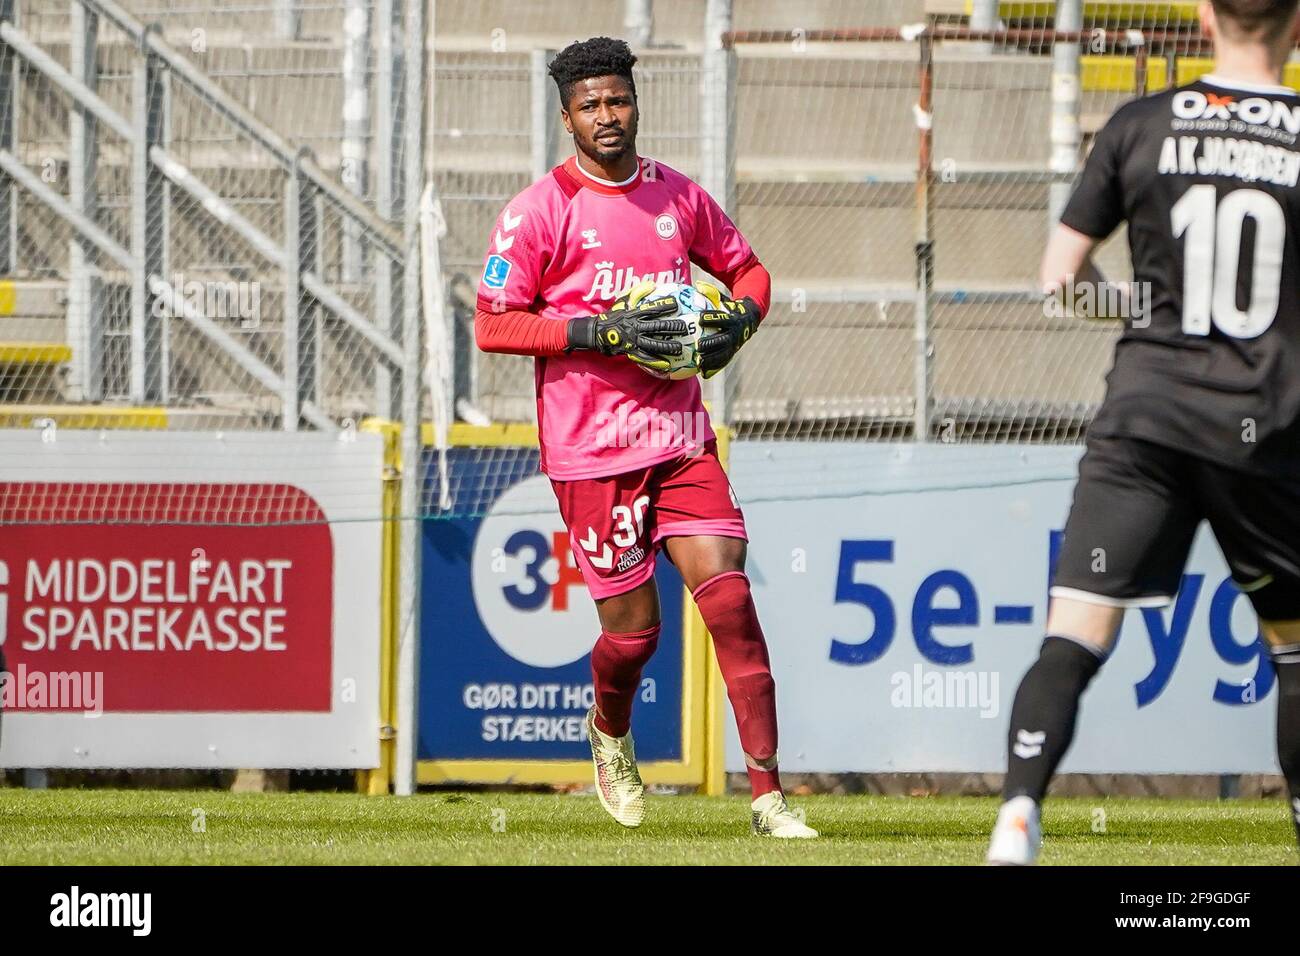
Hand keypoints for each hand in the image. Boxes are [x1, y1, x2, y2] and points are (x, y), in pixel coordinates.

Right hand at [567, 280, 686, 372]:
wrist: (597, 333)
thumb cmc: (612, 316)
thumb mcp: (622, 301)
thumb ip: (637, 292)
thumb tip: (652, 284)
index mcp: (633, 315)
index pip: (651, 309)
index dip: (663, 306)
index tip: (676, 304)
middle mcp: (635, 327)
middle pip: (656, 327)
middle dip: (670, 327)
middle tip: (684, 327)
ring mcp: (634, 340)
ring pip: (653, 344)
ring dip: (667, 346)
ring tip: (679, 348)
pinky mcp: (631, 352)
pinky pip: (645, 358)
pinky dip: (655, 362)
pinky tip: (667, 366)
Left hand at [696, 281, 760, 378]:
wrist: (751, 316)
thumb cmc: (730, 306)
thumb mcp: (723, 298)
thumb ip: (711, 293)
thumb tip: (698, 286)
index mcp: (734, 318)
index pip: (722, 318)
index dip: (712, 319)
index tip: (700, 319)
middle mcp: (736, 332)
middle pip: (723, 339)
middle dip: (711, 342)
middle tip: (698, 345)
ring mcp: (735, 344)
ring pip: (724, 353)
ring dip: (711, 358)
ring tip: (698, 361)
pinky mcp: (733, 352)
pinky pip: (723, 361)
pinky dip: (714, 367)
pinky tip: (702, 372)